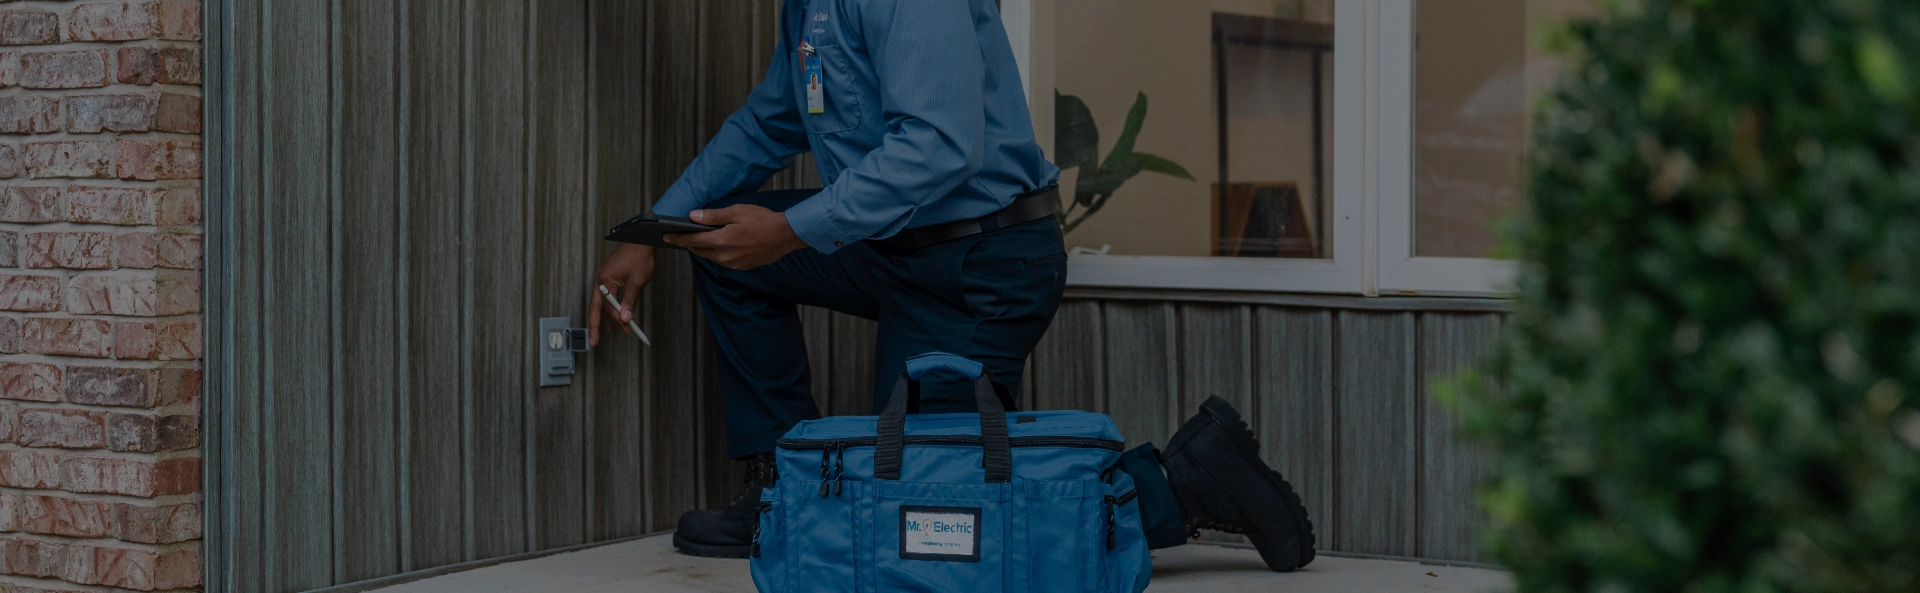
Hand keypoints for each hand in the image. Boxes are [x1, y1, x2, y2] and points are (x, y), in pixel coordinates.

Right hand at [590, 243, 654, 346]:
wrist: (641, 241)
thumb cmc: (639, 257)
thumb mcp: (637, 282)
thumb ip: (629, 302)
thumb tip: (625, 319)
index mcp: (605, 280)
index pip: (609, 306)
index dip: (618, 319)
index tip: (626, 328)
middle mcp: (600, 279)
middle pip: (595, 307)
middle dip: (595, 325)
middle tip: (594, 341)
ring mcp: (602, 277)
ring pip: (599, 302)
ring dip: (603, 317)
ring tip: (606, 332)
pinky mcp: (607, 276)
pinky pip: (604, 295)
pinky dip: (608, 306)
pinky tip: (613, 315)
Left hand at [666, 205, 809, 269]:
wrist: (786, 235)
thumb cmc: (763, 220)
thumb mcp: (736, 211)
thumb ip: (712, 216)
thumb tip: (693, 216)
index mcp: (721, 241)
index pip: (692, 240)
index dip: (678, 237)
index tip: (666, 236)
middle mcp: (725, 256)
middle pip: (699, 250)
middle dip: (688, 243)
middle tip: (677, 237)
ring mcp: (733, 264)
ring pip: (711, 256)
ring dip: (703, 248)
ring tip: (696, 239)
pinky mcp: (742, 267)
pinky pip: (723, 260)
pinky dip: (716, 252)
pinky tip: (717, 244)